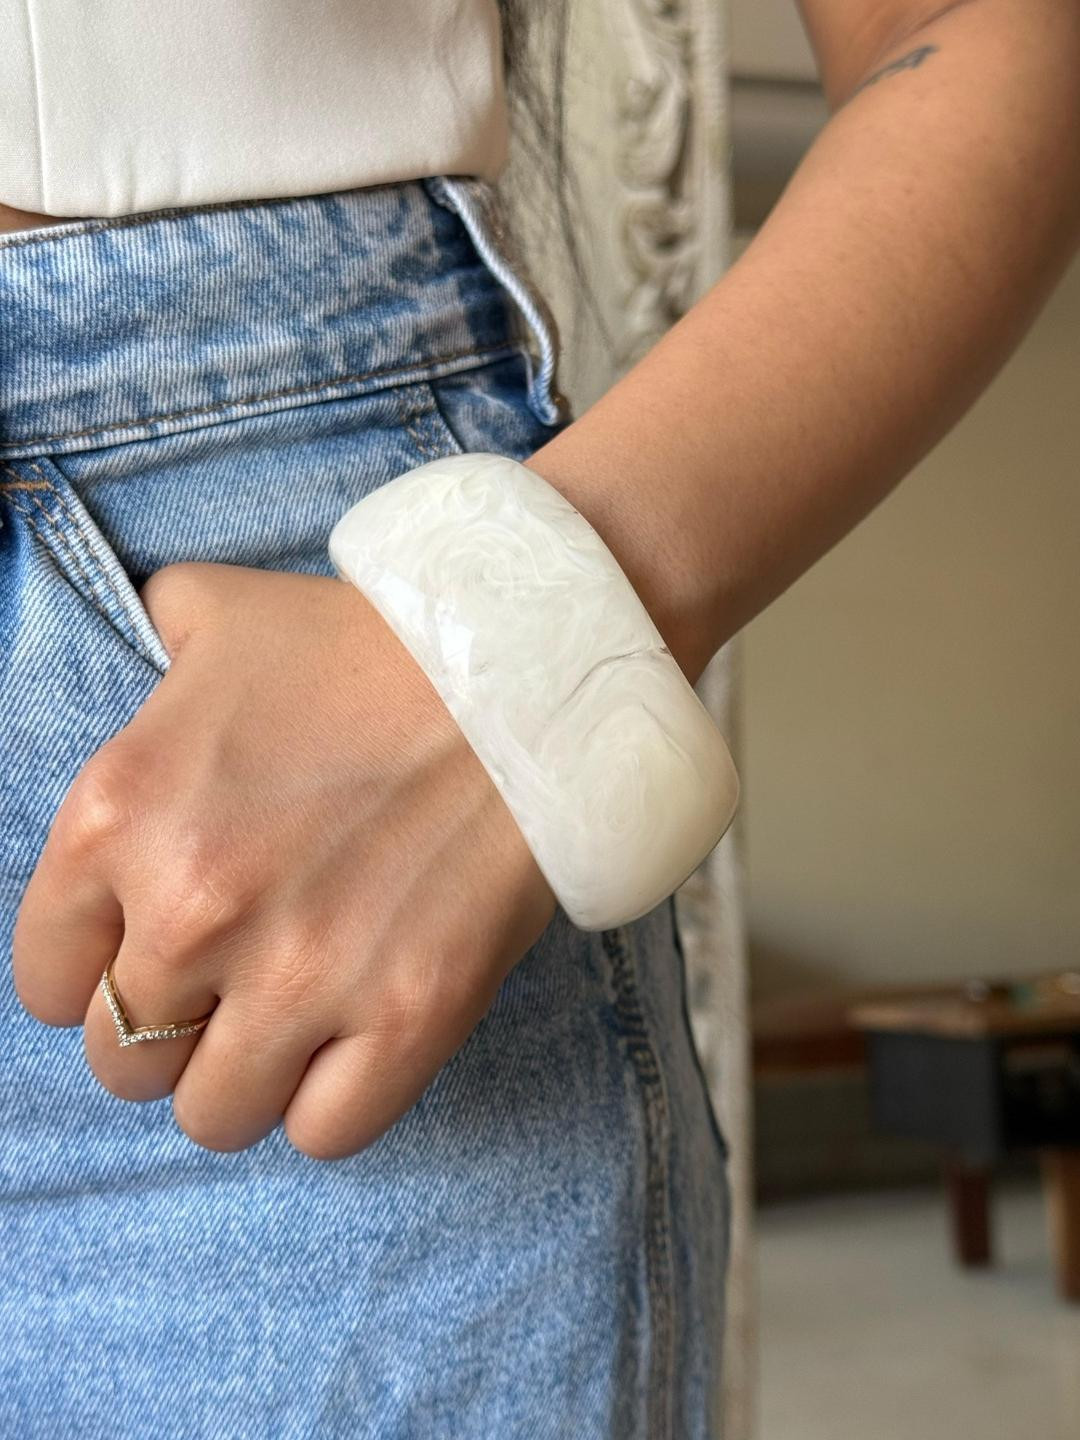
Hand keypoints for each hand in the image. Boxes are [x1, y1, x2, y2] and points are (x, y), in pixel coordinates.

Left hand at [12, 563, 555, 1158]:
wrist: (523, 663)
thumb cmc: (365, 640)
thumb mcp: (219, 613)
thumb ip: (149, 649)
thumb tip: (152, 661)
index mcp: (116, 816)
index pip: (49, 980)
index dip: (100, 971)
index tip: (151, 953)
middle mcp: (190, 911)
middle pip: (125, 1061)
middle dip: (173, 1029)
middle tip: (234, 979)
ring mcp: (301, 975)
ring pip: (215, 1115)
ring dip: (246, 1075)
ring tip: (294, 1017)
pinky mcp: (407, 1016)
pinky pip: (325, 1132)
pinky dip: (332, 1099)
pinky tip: (355, 1039)